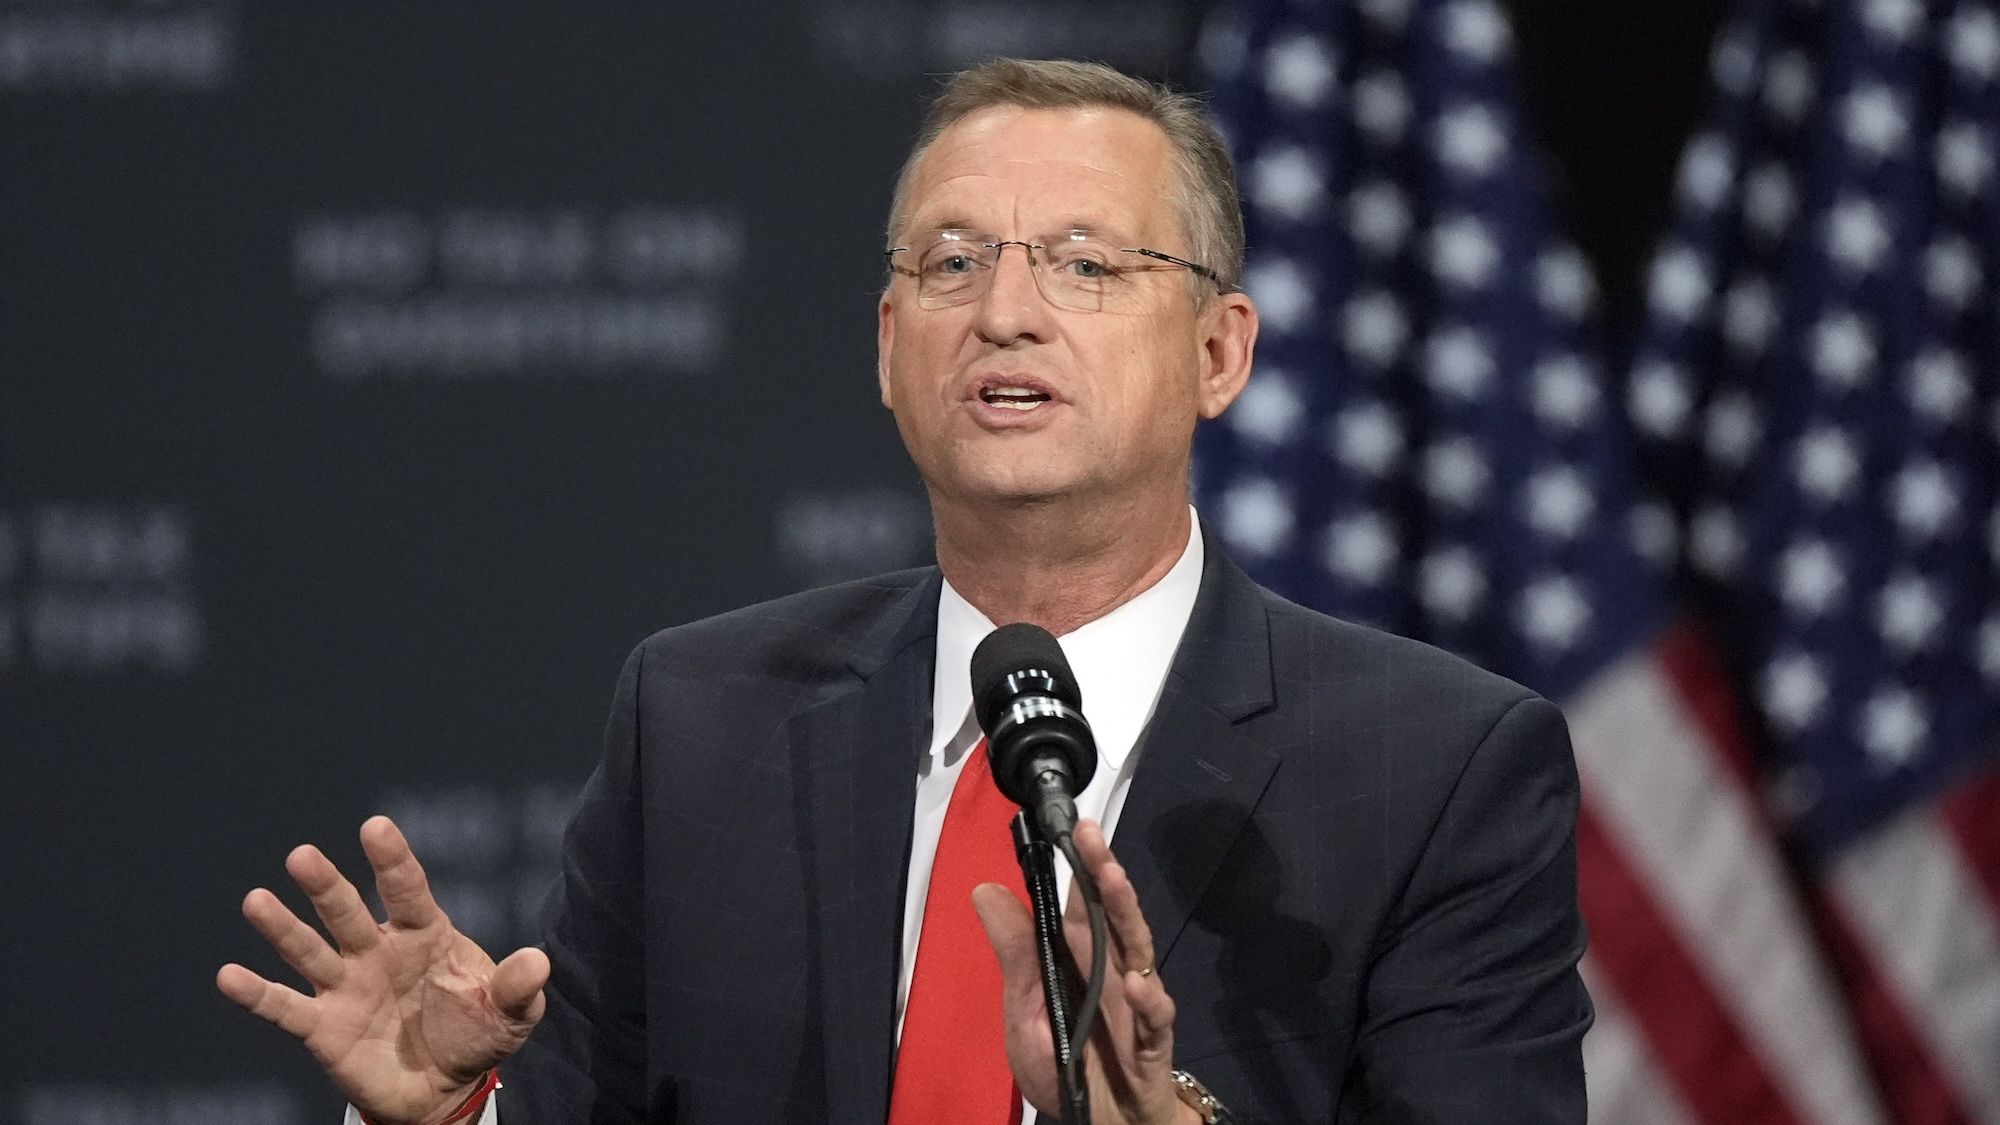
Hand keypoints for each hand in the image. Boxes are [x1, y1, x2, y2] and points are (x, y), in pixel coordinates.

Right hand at [216, 816, 548, 1124]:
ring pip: (309, 950)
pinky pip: (285, 1008)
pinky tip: (229, 976)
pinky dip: (257, 994)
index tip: (376, 827)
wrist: (444, 1088)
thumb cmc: (477, 1033)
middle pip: (347, 912)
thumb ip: (518, 988)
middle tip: (302, 856)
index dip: (392, 860)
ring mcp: (345, 986)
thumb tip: (539, 963)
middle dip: (326, 886)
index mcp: (423, 935)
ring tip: (257, 901)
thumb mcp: (509, 1014)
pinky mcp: (322, 1027)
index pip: (407, 890)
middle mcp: (377, 951)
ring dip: (283, 928)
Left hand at [973, 819, 1197, 1124]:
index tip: (1074, 826)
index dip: (1081, 866)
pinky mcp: (1152, 1044)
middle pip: (1112, 915)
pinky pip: (1155, 1019)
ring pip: (1137, 950)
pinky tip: (1134, 983)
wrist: (1104, 1124)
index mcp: (1081, 961)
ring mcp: (1136, 1004)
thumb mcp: (1024, 1011)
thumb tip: (984, 889)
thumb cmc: (1066, 1065)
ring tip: (1113, 880)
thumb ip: (1015, 955)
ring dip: (1126, 914)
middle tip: (1091, 833)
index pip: (1082, 905)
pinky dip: (1148, 1001)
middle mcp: (1113, 972)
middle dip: (1103, 873)